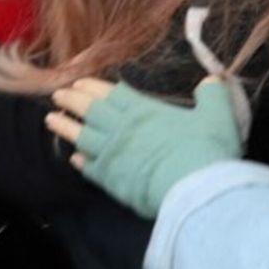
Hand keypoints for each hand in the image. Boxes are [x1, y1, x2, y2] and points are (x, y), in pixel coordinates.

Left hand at [46, 76, 242, 218]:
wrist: (194, 189)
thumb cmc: (205, 148)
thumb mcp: (217, 115)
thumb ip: (213, 95)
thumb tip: (212, 80)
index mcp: (144, 110)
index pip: (113, 93)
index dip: (94, 86)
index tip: (79, 82)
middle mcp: (123, 128)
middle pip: (91, 110)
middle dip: (72, 100)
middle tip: (57, 95)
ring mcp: (114, 154)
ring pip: (82, 136)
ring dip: (65, 127)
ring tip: (50, 120)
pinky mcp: (112, 180)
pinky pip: (90, 168)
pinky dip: (81, 162)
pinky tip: (75, 160)